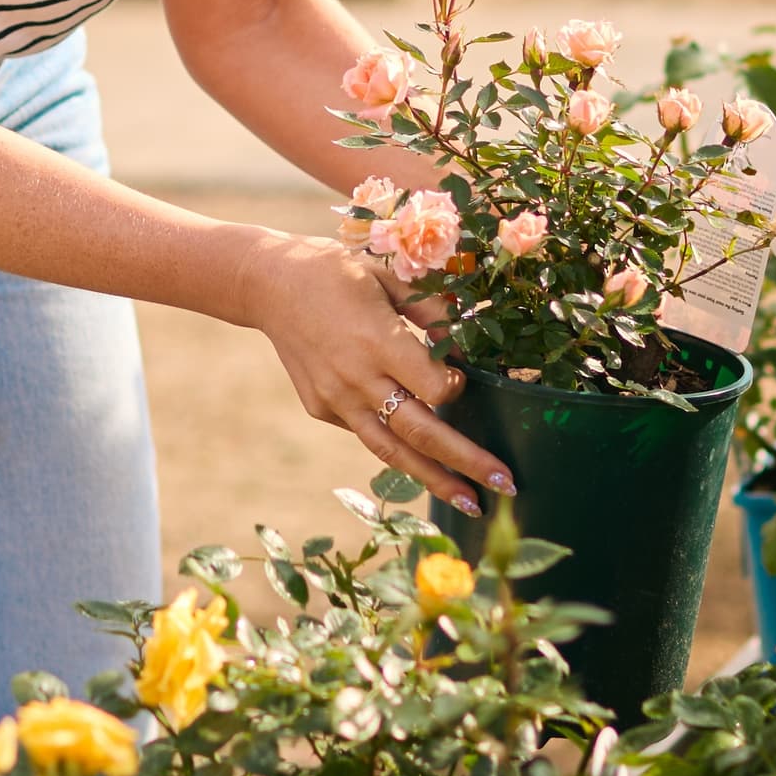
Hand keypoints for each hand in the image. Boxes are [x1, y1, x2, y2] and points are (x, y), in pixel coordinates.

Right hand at [244, 239, 511, 515]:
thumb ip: (431, 311)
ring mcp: (335, 399)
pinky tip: (420, 456)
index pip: (433, 388)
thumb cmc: (336, 273)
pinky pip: (366, 432)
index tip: (461, 376)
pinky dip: (395, 445)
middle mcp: (356, 379)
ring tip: (470, 503)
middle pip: (421, 433)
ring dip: (435, 480)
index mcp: (377, 341)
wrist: (269, 285)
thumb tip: (464, 345)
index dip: (455, 387)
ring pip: (392, 451)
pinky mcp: (321, 408)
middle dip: (467, 461)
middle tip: (506, 485)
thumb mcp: (389, 279)